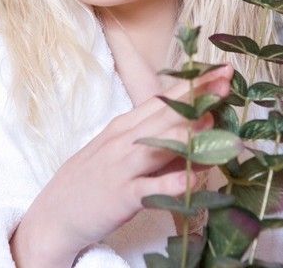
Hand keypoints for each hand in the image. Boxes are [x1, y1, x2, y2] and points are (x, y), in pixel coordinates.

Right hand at [14, 63, 232, 264]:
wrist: (56, 213)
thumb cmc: (94, 178)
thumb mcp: (122, 152)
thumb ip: (157, 141)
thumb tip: (200, 131)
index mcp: (126, 126)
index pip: (164, 99)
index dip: (192, 84)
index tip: (218, 70)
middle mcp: (126, 140)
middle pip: (166, 114)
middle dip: (198, 95)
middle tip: (227, 79)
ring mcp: (123, 166)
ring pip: (159, 144)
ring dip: (188, 131)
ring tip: (216, 117)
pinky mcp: (122, 196)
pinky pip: (150, 188)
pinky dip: (173, 183)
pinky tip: (193, 178)